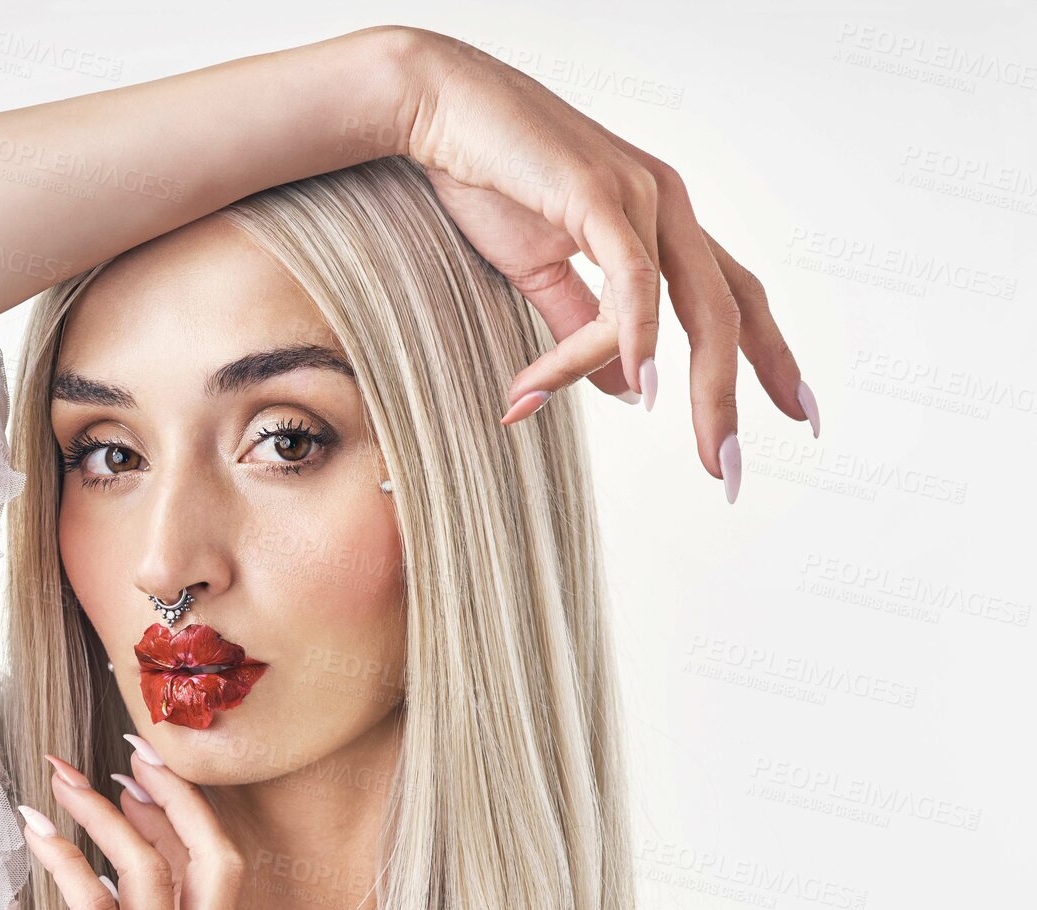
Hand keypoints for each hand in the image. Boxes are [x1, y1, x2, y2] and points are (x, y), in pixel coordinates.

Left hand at [0, 737, 243, 909]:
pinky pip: (94, 908)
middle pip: (214, 863)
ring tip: (58, 781)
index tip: (146, 778)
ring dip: (102, 815)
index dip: (187, 819)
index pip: (217, 879)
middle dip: (176, 796)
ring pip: (149, 873)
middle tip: (129, 750)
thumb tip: (107, 907)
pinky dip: (65, 858)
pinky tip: (35, 831)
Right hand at [407, 31, 814, 490]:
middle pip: (730, 312)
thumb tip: (623, 389)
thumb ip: (583, 328)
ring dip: (701, 387)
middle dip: (740, 395)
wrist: (437, 110)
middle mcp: (666, 205)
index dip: (770, 355)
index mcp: (659, 223)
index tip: (799, 413)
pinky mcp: (599, 193)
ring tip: (706, 450)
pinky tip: (643, 390)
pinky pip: (632, 279)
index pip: (734, 295)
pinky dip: (641, 338)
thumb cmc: (486, 180)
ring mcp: (641, 195)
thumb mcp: (541, 272)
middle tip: (737, 471)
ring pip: (694, 305)